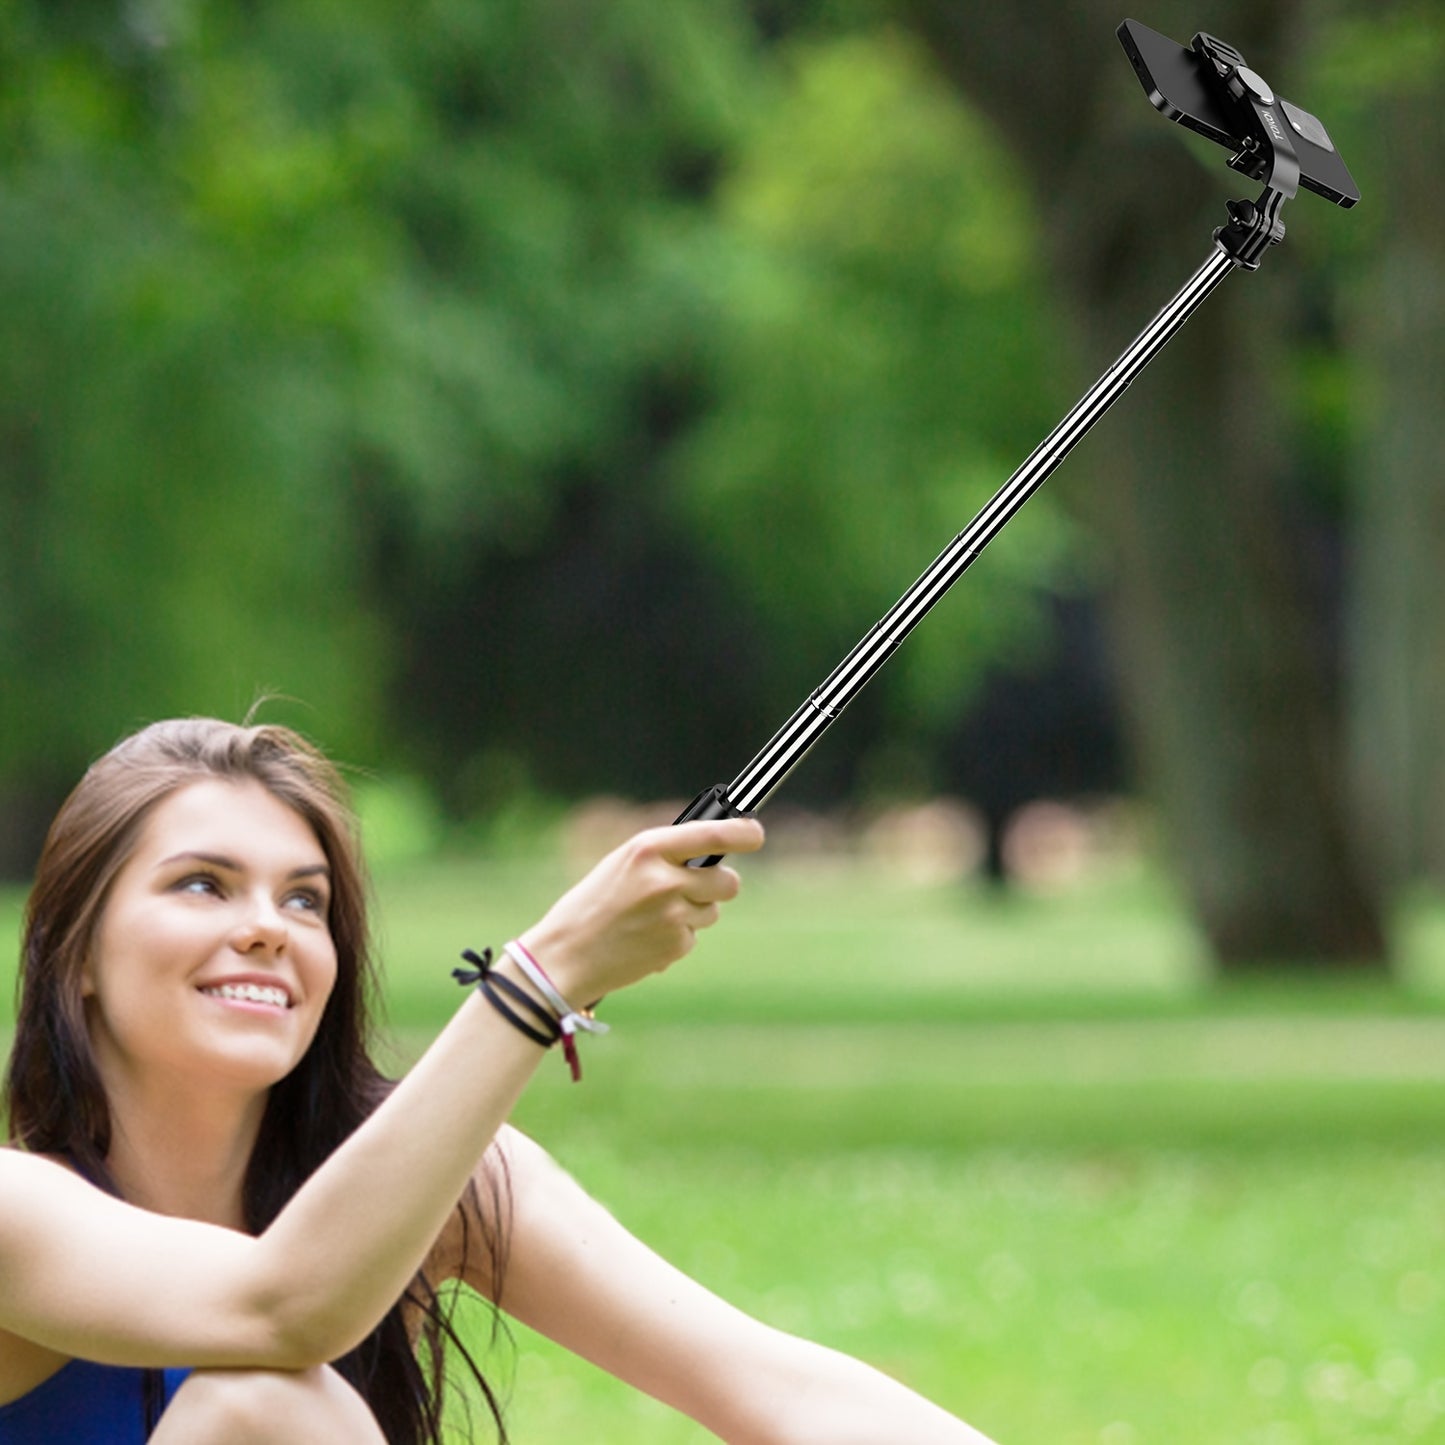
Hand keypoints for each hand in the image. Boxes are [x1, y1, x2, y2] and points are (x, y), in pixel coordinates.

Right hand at [518, 817, 763, 1002]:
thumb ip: (667, 856)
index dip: (743, 833)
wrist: (566, 956)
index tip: (755, 834)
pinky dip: (677, 938)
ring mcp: (673, 914)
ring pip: (712, 911)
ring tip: (651, 918)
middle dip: (719, 886)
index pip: (712, 834)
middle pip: (727, 881)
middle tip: (696, 889)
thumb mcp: (623, 864)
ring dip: (693, 913)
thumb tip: (716, 851)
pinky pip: (694, 937)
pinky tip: (646, 939)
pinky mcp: (675, 945)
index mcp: (648, 848)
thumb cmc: (594, 904)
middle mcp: (665, 879)